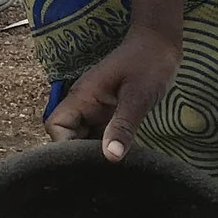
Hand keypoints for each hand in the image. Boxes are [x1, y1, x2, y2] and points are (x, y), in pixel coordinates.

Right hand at [46, 25, 181, 159]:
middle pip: (66, 136)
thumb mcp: (138, 96)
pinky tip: (120, 159)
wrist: (160, 43)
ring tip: (111, 172)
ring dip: (94, 154)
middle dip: (79, 155)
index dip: (64, 147)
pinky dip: (106, 148)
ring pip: (83, 138)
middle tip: (101, 174)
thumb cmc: (148, 63)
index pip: (56, 126)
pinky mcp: (109, 114)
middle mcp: (84, 105)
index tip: (85, 165)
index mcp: (82, 96)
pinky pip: (99, 135)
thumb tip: (110, 157)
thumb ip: (123, 126)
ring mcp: (96, 110)